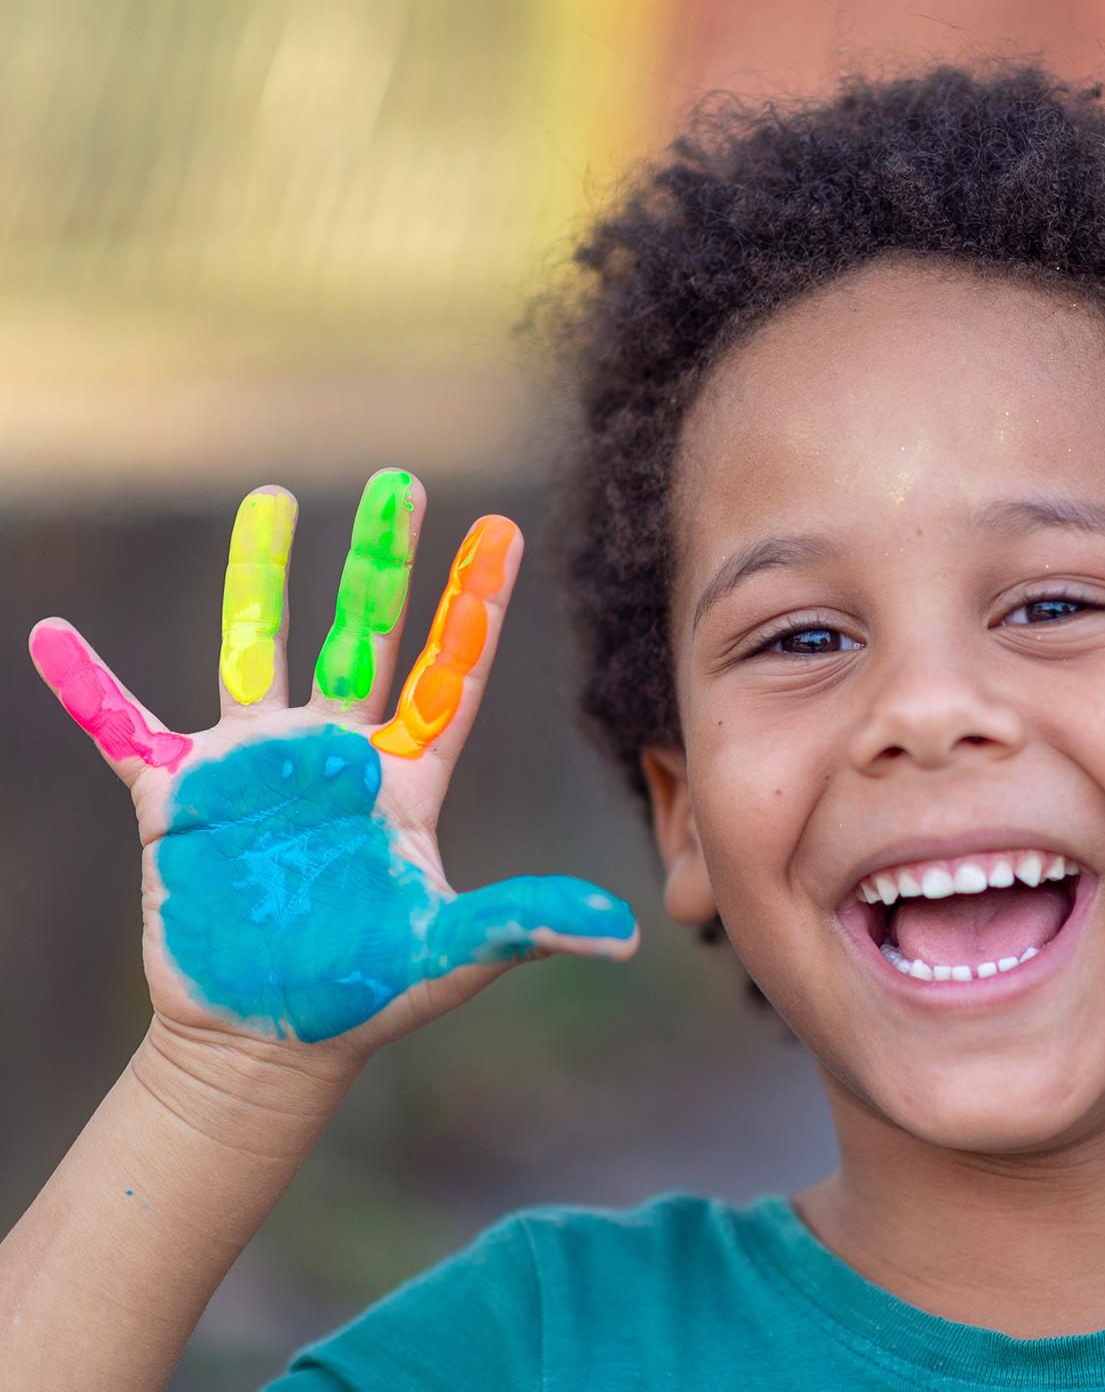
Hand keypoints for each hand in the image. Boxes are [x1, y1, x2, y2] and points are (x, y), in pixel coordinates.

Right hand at [29, 470, 638, 1068]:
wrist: (266, 1042)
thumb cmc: (366, 994)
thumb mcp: (453, 955)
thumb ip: (527, 924)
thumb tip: (627, 939)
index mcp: (405, 780)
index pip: (450, 674)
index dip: (475, 604)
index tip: (504, 530)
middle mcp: (336, 755)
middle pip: (362, 635)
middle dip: (383, 560)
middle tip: (403, 482)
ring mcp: (256, 768)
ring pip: (256, 649)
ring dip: (260, 578)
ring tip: (273, 498)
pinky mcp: (180, 800)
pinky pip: (123, 728)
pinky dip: (86, 687)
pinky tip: (52, 636)